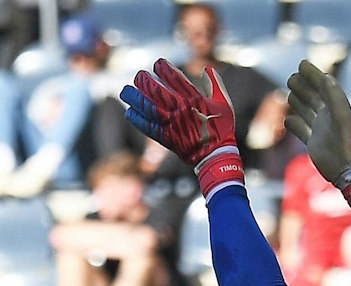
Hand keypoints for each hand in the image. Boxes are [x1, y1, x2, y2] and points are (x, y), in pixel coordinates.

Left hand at [121, 60, 240, 193]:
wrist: (216, 156)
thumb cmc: (221, 128)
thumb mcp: (224, 103)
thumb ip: (215, 85)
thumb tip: (207, 68)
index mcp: (196, 100)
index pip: (176, 80)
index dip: (165, 69)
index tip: (158, 63)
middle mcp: (182, 111)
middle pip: (159, 93)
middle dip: (146, 82)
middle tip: (138, 75)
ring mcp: (173, 126)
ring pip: (150, 109)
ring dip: (137, 99)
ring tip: (126, 91)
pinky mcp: (167, 139)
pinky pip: (149, 128)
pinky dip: (138, 120)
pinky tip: (129, 112)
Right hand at [284, 60, 350, 190]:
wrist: (346, 170)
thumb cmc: (345, 143)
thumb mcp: (342, 117)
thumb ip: (334, 97)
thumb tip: (326, 77)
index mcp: (336, 107)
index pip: (323, 85)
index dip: (313, 74)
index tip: (302, 63)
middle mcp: (328, 116)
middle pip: (314, 96)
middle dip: (303, 85)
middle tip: (292, 77)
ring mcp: (321, 129)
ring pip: (307, 111)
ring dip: (298, 101)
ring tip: (289, 94)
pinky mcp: (314, 143)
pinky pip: (302, 130)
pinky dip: (294, 125)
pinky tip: (287, 121)